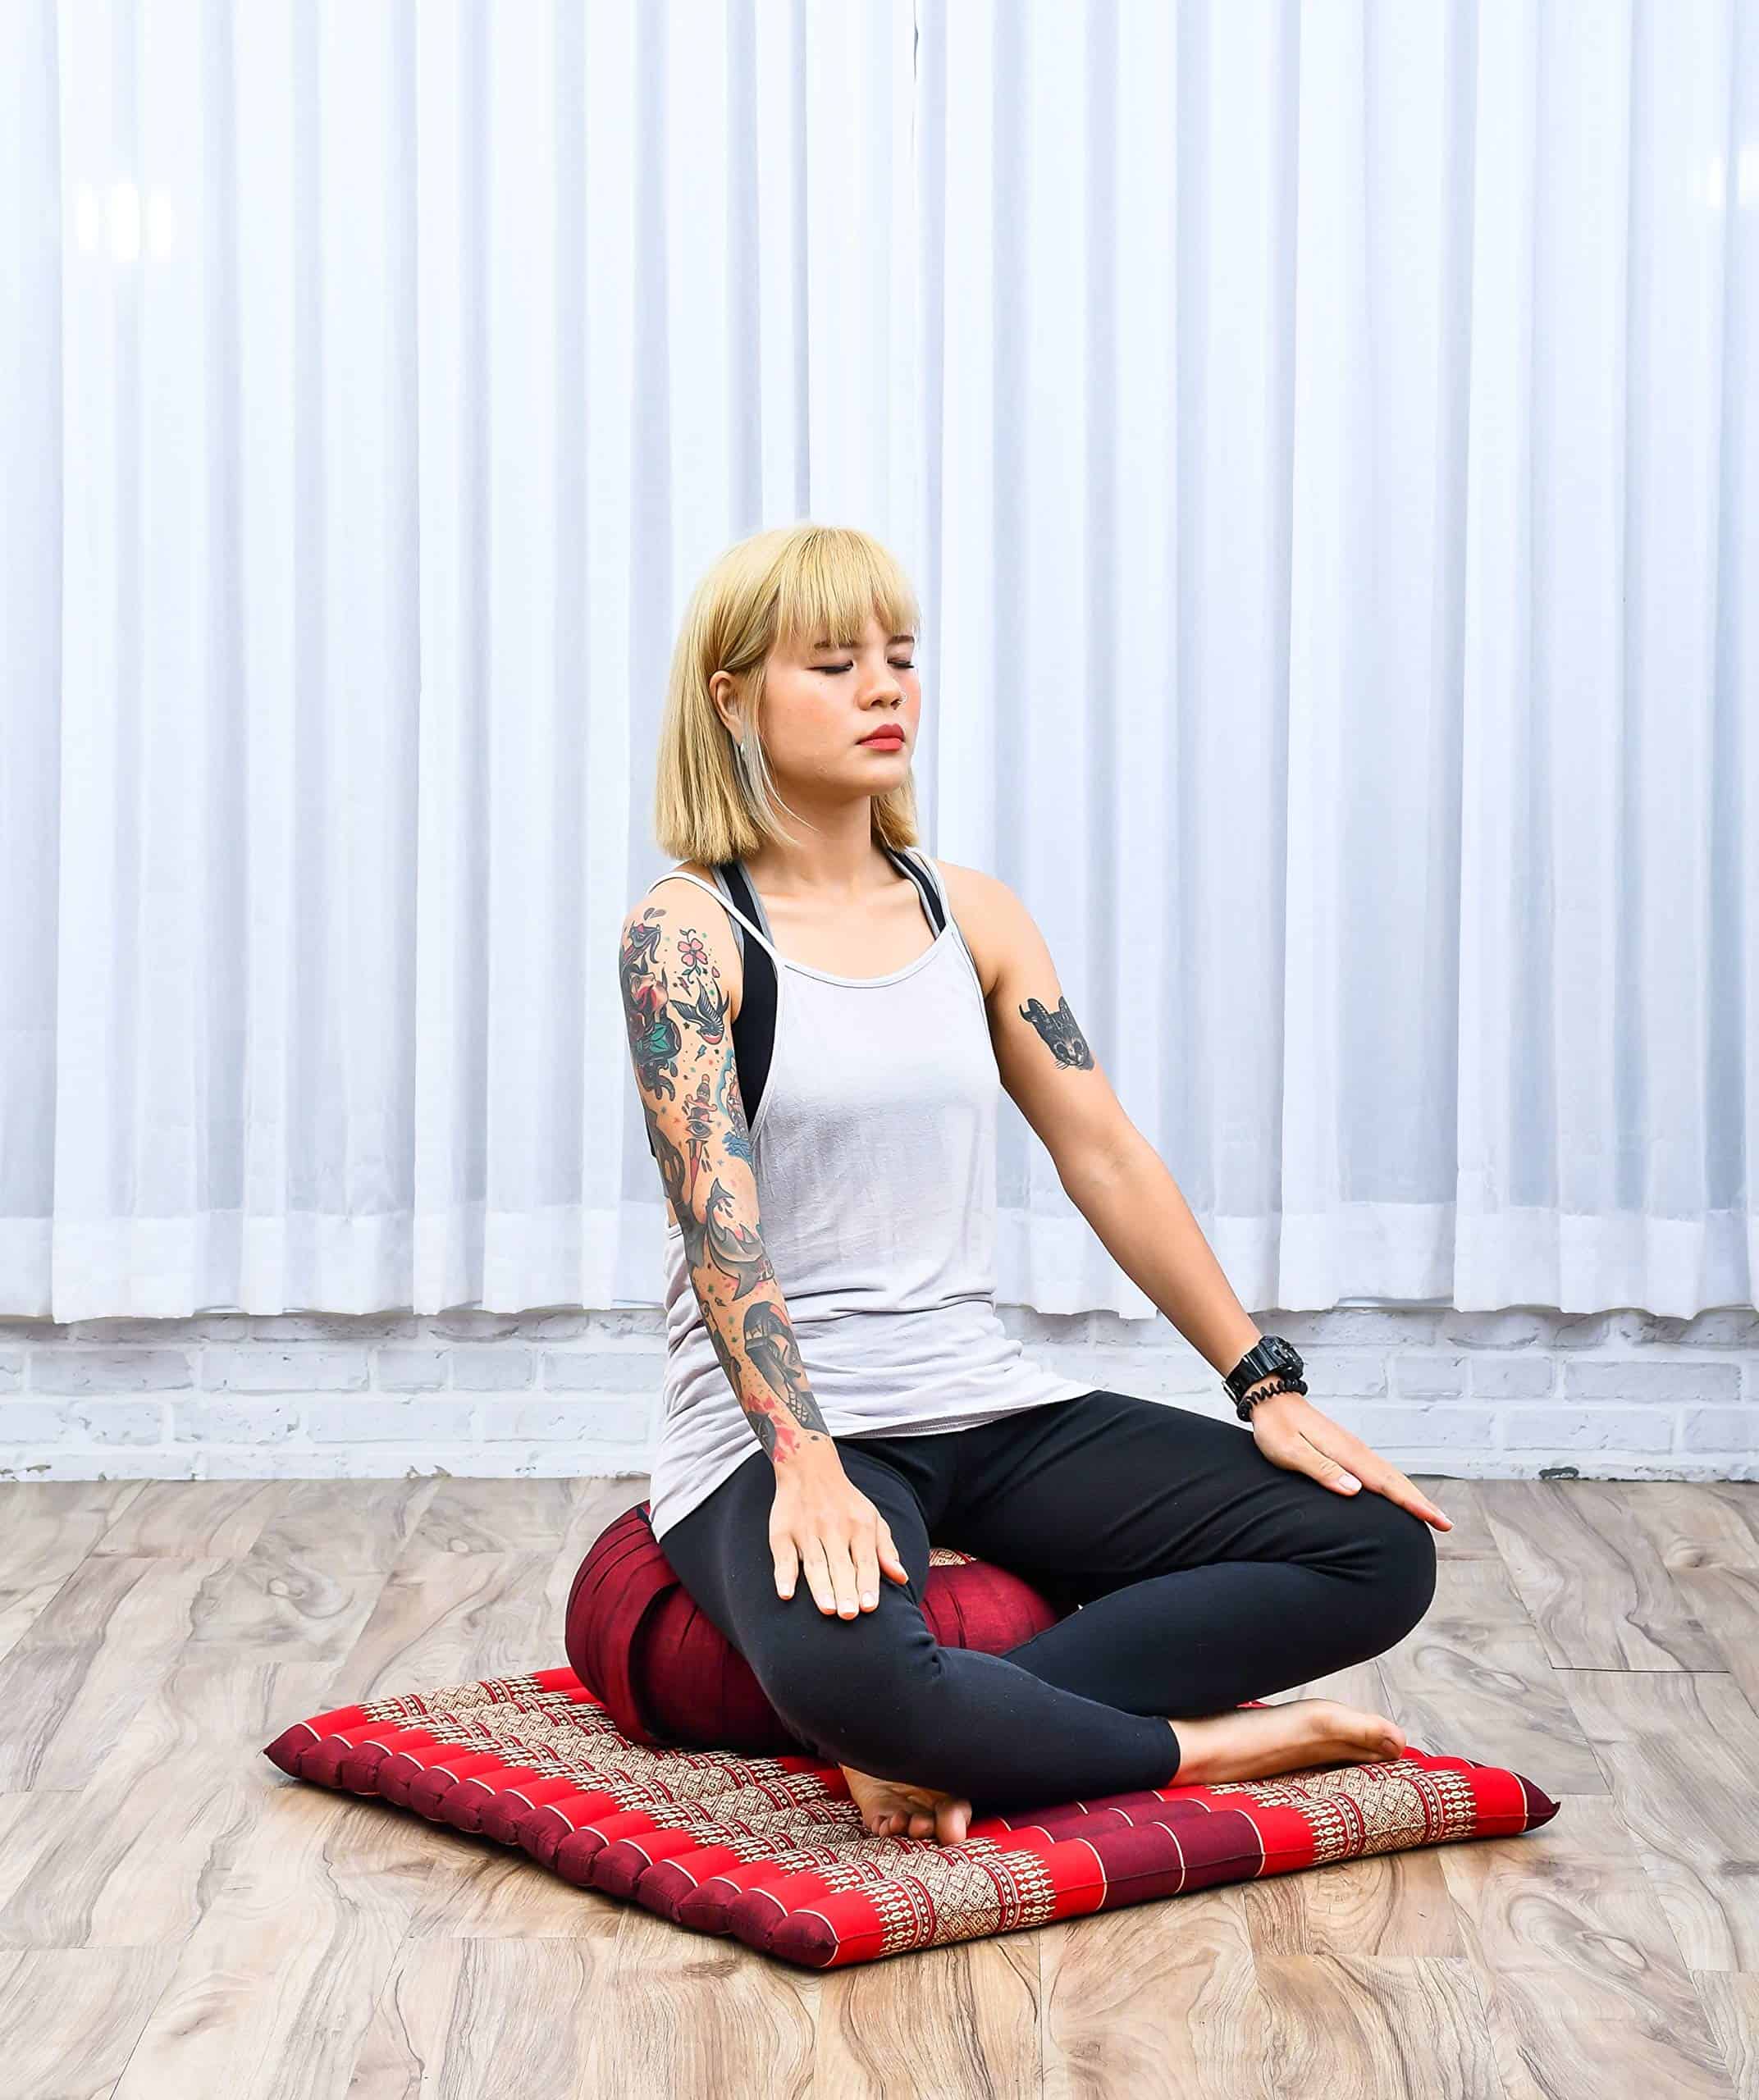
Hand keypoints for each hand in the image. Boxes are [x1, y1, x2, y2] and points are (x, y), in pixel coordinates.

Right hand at [770, 1448, 913, 1616]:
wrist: (810, 1467)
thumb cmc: (846, 1502)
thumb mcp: (873, 1518)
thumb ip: (886, 1550)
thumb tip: (902, 1578)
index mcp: (859, 1526)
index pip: (865, 1561)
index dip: (867, 1584)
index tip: (869, 1607)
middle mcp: (834, 1528)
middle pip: (840, 1565)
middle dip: (845, 1590)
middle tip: (849, 1615)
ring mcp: (807, 1530)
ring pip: (814, 1563)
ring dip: (820, 1587)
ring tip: (828, 1609)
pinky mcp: (783, 1531)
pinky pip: (783, 1556)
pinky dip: (783, 1574)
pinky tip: (786, 1593)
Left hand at [1246, 1390, 1451, 1530]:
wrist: (1270, 1397)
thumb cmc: (1275, 1426)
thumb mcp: (1289, 1450)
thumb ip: (1321, 1469)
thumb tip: (1355, 1490)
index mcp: (1345, 1452)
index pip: (1385, 1483)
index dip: (1411, 1503)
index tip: (1436, 1519)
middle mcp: (1355, 1450)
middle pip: (1395, 1480)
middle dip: (1421, 1502)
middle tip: (1446, 1524)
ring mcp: (1352, 1448)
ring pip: (1389, 1475)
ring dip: (1411, 1494)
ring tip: (1431, 1514)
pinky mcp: (1346, 1450)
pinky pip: (1378, 1471)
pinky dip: (1394, 1484)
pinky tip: (1398, 1494)